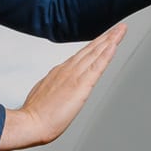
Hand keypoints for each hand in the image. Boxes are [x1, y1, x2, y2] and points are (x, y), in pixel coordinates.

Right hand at [0, 22, 128, 150]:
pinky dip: (106, 55)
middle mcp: (68, 70)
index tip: (104, 38)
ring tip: (120, 30)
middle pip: (90, 50)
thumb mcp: (43, 94)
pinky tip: (114, 45)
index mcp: (60, 72)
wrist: (30, 122)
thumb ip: (53, 87)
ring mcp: (74, 76)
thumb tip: (57, 87)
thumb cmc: (35, 114)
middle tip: (119, 28)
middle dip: (106, 37)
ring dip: (109, 40)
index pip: (81, 55)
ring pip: (95, 53)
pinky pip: (97, 66)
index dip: (94, 45)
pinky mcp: (81, 85)